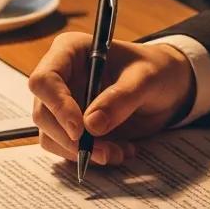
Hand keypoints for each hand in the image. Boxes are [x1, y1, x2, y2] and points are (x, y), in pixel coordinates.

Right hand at [28, 34, 194, 165]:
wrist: (166, 87)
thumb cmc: (155, 70)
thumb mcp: (145, 79)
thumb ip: (120, 98)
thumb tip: (91, 125)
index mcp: (70, 52)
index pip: (44, 80)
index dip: (57, 106)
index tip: (79, 130)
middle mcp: (60, 78)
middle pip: (43, 113)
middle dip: (71, 139)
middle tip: (105, 152)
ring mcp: (63, 104)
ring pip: (52, 136)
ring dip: (83, 152)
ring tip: (119, 151)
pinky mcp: (72, 127)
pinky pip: (68, 149)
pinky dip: (92, 156)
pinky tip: (120, 150)